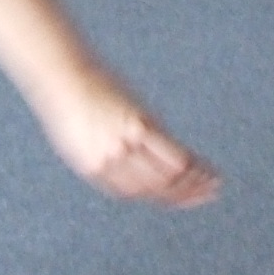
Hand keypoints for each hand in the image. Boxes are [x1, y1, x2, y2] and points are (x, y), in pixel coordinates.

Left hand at [36, 68, 220, 208]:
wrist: (62, 75)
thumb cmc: (68, 99)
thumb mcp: (80, 134)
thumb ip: (106, 150)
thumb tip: (130, 155)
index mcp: (94, 169)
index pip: (134, 192)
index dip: (159, 198)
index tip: (179, 199)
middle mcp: (110, 164)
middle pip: (154, 188)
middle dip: (182, 194)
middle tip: (205, 194)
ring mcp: (125, 146)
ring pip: (165, 176)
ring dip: (192, 183)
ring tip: (211, 183)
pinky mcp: (138, 126)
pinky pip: (170, 155)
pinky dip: (191, 166)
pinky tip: (203, 167)